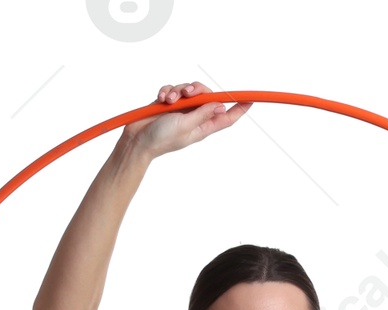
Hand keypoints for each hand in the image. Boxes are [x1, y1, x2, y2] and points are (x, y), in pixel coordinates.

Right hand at [129, 81, 251, 160]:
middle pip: (207, 95)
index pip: (226, 117)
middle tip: (189, 93)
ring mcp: (180, 110)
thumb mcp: (185, 126)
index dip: (239, 109)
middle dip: (199, 89)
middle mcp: (193, 117)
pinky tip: (161, 99)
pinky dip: (167, 91)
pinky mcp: (168, 104)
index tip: (252, 100)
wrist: (136, 141)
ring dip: (179, 90)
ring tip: (169, 100)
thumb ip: (203, 113)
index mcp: (201, 127)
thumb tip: (221, 104)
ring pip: (189, 89)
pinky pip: (173, 89)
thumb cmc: (160, 139)